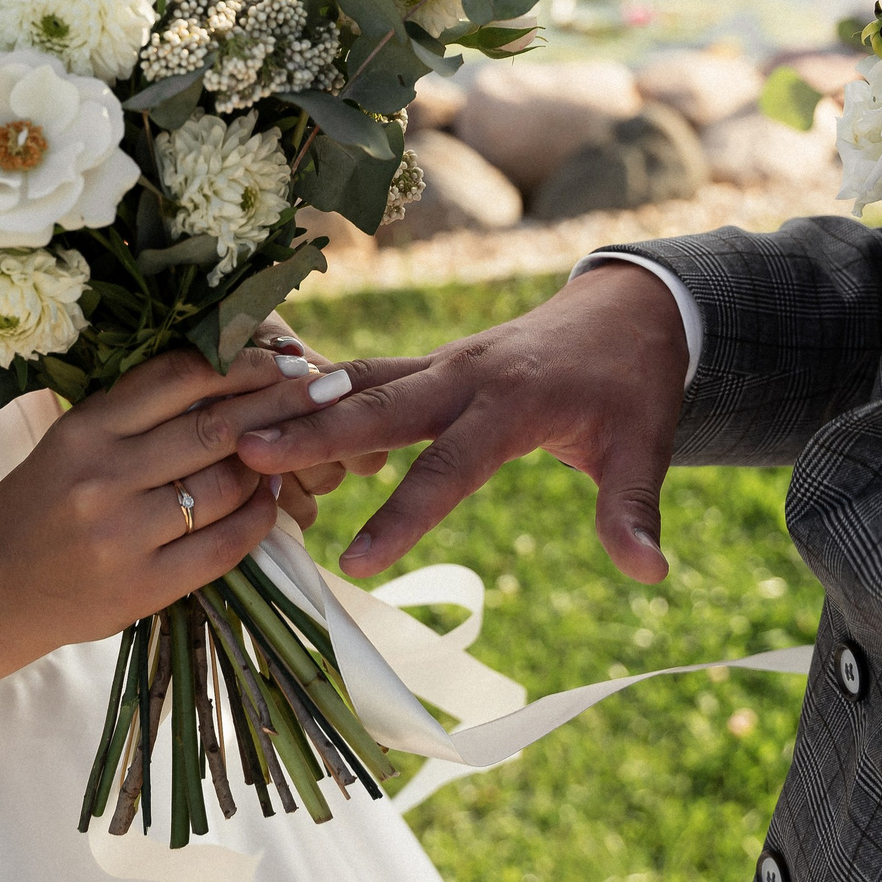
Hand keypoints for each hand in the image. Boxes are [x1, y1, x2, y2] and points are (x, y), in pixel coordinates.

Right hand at [0, 341, 353, 655]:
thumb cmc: (39, 503)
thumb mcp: (72, 441)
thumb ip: (137, 412)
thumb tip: (231, 373)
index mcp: (85, 427)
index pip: (180, 376)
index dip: (243, 362)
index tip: (284, 355)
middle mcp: (103, 475)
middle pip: (216, 427)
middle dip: (281, 402)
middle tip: (323, 387)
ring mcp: (123, 534)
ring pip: (227, 485)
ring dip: (271, 464)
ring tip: (293, 449)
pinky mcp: (141, 587)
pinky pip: (225, 545)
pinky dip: (259, 519)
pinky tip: (270, 502)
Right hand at [235, 262, 689, 583]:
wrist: (625, 308)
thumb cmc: (633, 385)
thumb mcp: (645, 446)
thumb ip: (634, 509)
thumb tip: (650, 573)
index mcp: (514, 402)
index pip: (450, 467)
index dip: (403, 515)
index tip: (357, 563)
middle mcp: (464, 375)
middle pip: (377, 408)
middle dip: (313, 433)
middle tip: (248, 453)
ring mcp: (439, 363)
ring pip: (356, 381)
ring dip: (297, 403)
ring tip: (231, 428)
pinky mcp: (427, 364)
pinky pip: (362, 374)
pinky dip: (312, 389)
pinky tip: (257, 407)